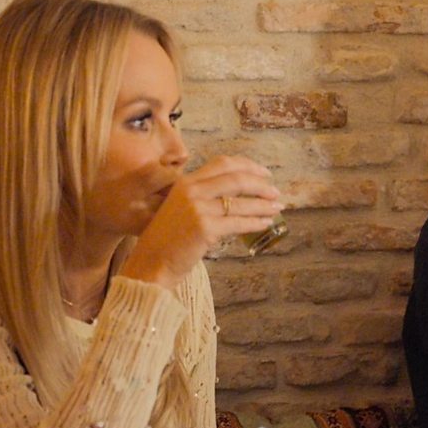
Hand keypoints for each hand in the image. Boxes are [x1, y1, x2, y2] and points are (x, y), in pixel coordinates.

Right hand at [121, 155, 281, 286]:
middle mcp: (191, 190)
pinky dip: (255, 222)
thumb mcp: (181, 209)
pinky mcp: (205, 228)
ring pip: (240, 202)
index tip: (264, 173)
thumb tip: (237, 195)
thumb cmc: (168, 240)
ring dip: (263, 205)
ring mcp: (198, 208)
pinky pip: (238, 222)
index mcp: (186, 182)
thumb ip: (203, 197)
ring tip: (277, 208)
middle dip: (261, 185)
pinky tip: (266, 224)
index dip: (248, 166)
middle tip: (276, 192)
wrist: (151, 264)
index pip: (222, 164)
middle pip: (236, 178)